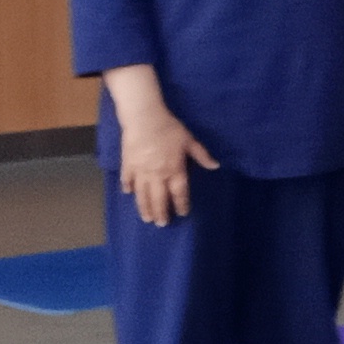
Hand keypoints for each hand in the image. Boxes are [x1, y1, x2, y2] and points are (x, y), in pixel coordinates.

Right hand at [116, 103, 211, 225]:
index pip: (179, 192)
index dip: (181, 204)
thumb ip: (201, 155)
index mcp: (174, 170)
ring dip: (144, 207)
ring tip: (146, 218)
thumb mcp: (190, 141)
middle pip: (159, 198)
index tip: (182, 213)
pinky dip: (128, 187)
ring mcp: (140, 171)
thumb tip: (215, 166)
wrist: (144, 119)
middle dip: (161, 212)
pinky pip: (127, 179)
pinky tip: (128, 194)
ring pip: (142, 194)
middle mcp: (157, 175)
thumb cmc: (169, 129)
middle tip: (162, 224)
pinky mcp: (127, 165)